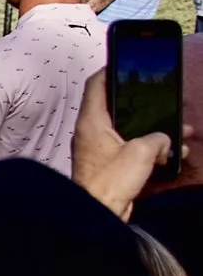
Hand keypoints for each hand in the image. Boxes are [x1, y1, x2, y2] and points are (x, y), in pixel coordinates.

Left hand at [72, 67, 171, 219]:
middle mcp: (93, 133)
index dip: (111, 69)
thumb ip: (158, 138)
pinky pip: (136, 149)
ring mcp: (102, 149)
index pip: (97, 85)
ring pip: (133, 129)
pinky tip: (175, 152)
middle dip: (147, 102)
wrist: (99, 215)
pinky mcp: (112, 165)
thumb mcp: (142, 153)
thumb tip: (166, 140)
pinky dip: (154, 148)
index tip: (125, 60)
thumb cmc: (110, 183)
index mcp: (92, 122)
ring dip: (158, 128)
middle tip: (168, 96)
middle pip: (120, 106)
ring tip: (182, 127)